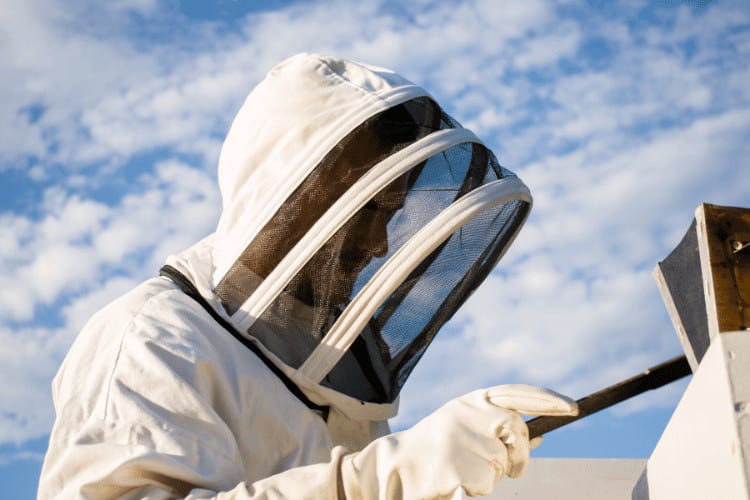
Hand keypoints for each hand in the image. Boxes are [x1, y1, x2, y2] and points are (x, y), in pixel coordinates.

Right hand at [340, 384, 577, 498]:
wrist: (397, 466)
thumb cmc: (437, 447)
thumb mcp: (467, 427)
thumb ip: (500, 428)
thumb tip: (543, 437)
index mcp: (471, 401)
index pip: (517, 393)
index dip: (548, 398)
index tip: (573, 408)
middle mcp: (468, 414)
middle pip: (518, 430)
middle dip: (521, 453)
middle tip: (515, 470)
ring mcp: (463, 439)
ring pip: (503, 462)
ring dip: (494, 474)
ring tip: (466, 470)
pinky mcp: (459, 467)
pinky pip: (487, 483)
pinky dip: (478, 487)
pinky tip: (457, 480)